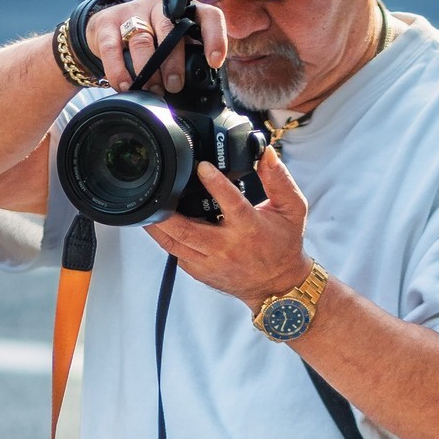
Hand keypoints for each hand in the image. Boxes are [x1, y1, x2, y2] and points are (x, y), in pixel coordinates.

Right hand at [85, 0, 227, 95]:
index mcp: (183, 10)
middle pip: (170, 29)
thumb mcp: (171, 44)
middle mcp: (159, 5)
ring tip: (152, 91)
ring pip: (142, 40)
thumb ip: (186, 57)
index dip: (214, 37)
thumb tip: (199, 88)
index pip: (207, 15)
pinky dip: (119, 72)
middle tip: (174, 86)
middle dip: (173, 62)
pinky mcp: (107, 22)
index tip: (215, 62)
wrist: (105, 29)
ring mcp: (132, 11)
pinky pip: (113, 49)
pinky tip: (126, 86)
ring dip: (148, 71)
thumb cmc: (148, 41)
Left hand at [145, 145, 311, 308]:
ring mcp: (211, 263)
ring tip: (146, 207)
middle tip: (156, 191)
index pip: (231, 204)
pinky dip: (164, 240)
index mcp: (250, 228)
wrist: (278, 285)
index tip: (202, 167)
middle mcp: (227, 247)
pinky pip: (176, 255)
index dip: (216, 185)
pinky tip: (157, 226)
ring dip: (157, 226)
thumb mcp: (292, 209)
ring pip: (175, 244)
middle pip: (188, 230)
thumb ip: (279, 180)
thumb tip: (267, 154)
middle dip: (167, 212)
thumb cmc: (284, 245)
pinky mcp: (202, 273)